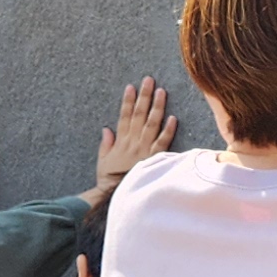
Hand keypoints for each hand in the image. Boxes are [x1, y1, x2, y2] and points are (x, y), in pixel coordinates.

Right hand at [95, 77, 175, 195]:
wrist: (115, 196)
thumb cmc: (109, 181)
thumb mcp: (103, 161)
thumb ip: (106, 144)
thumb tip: (106, 128)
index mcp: (121, 141)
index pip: (124, 116)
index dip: (127, 101)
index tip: (131, 86)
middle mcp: (133, 142)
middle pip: (138, 115)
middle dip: (144, 96)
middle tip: (149, 80)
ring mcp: (144, 149)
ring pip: (151, 124)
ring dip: (157, 107)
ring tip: (162, 91)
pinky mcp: (154, 159)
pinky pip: (162, 143)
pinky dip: (168, 131)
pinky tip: (173, 118)